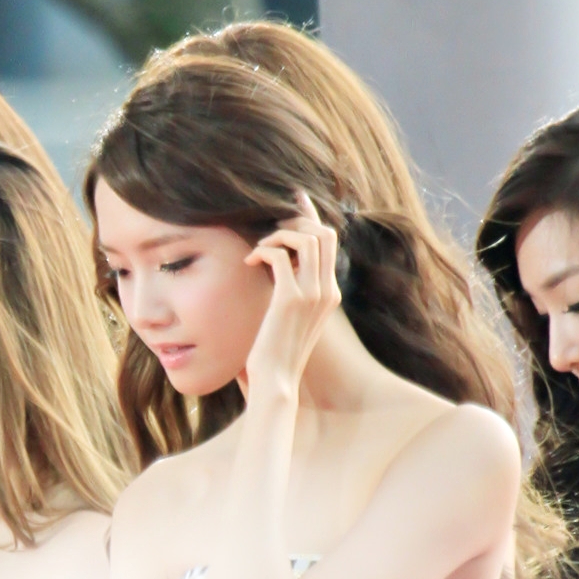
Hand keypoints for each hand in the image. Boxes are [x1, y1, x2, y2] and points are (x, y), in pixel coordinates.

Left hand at [243, 192, 340, 397]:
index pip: (329, 243)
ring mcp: (312, 294)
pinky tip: (249, 263)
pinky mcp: (290, 299)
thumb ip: (289, 292)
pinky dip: (263, 251)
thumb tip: (275, 268)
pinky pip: (279, 255)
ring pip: (306, 238)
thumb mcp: (288, 319)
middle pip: (324, 233)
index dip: (312, 216)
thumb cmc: (275, 352)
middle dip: (295, 223)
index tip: (296, 198)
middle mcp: (327, 291)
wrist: (275, 380)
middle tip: (269, 231)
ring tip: (258, 250)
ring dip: (277, 235)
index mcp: (329, 294)